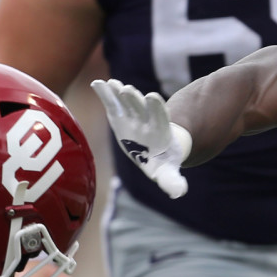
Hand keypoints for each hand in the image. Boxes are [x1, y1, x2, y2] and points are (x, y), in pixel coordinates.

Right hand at [91, 79, 190, 197]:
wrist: (157, 148)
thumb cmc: (162, 162)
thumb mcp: (166, 173)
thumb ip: (171, 180)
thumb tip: (179, 192)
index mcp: (159, 133)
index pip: (159, 118)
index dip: (156, 108)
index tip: (152, 96)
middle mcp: (145, 121)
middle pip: (141, 107)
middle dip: (134, 99)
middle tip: (127, 90)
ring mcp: (132, 116)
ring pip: (126, 102)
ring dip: (118, 93)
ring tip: (111, 84)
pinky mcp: (119, 115)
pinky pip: (112, 103)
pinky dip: (105, 94)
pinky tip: (97, 84)